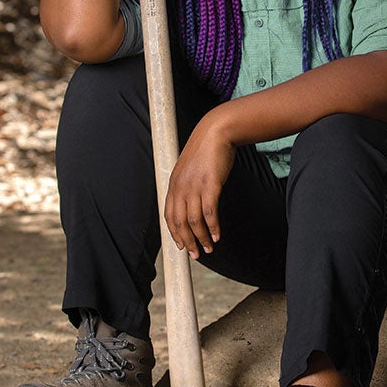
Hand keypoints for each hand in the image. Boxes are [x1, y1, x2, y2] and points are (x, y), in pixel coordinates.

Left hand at [164, 113, 235, 258]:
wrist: (216, 132)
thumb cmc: (205, 151)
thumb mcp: (189, 169)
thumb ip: (186, 186)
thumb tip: (190, 203)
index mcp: (174, 184)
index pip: (169, 215)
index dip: (174, 233)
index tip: (182, 246)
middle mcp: (181, 187)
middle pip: (180, 222)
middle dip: (188, 241)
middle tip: (195, 254)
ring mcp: (195, 187)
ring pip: (194, 221)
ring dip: (201, 238)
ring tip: (209, 248)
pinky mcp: (210, 185)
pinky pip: (209, 212)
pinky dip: (212, 227)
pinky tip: (216, 235)